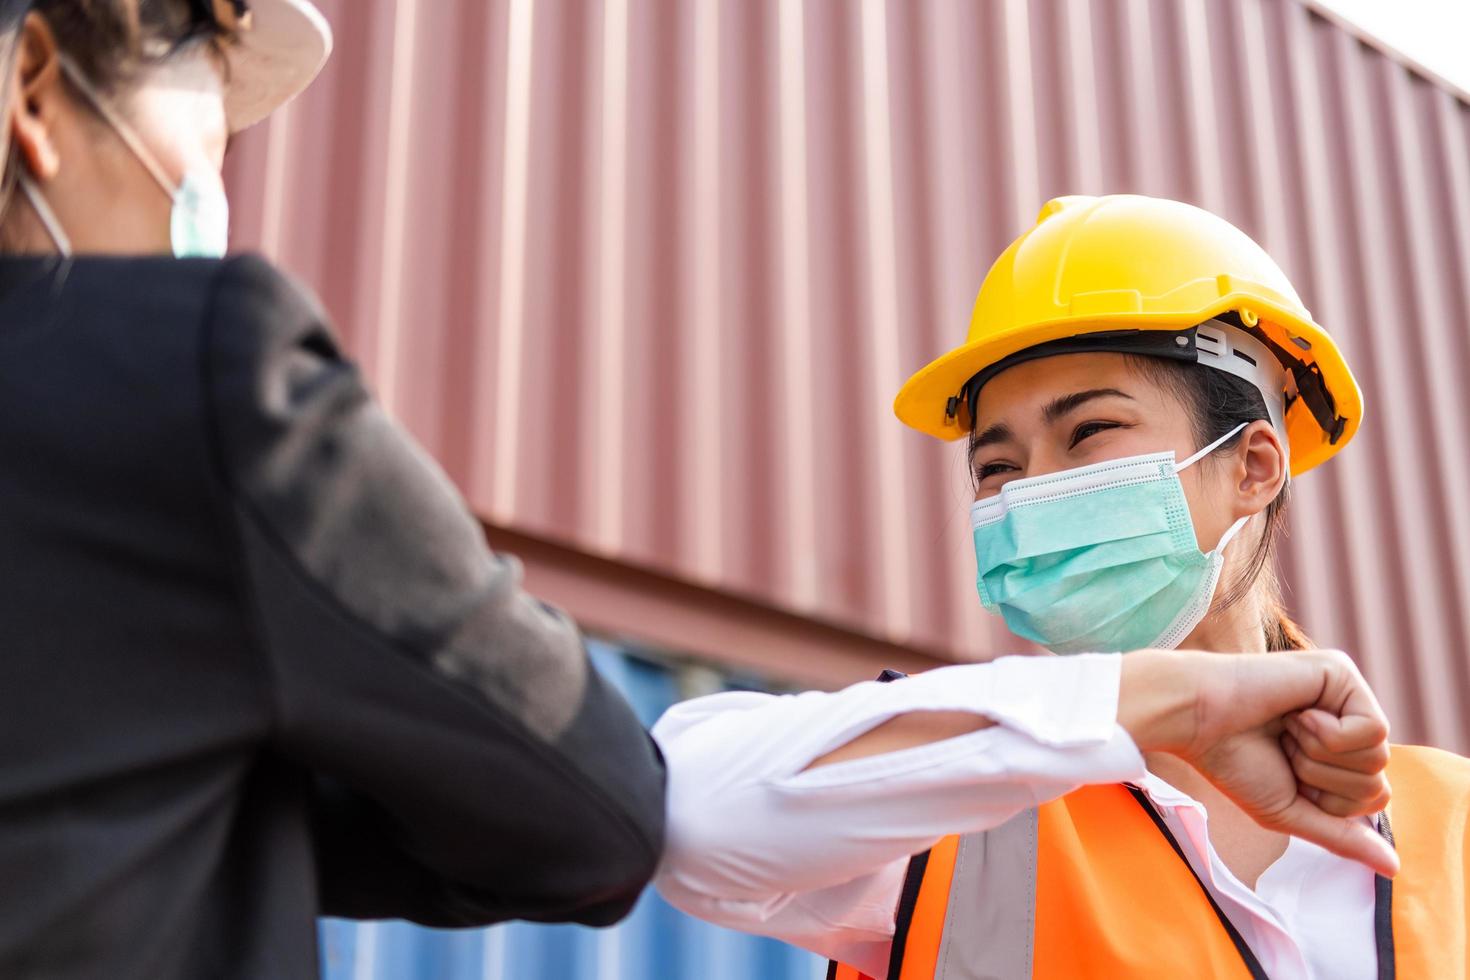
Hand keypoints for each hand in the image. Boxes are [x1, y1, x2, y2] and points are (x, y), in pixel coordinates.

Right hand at [1118, 648, 1396, 876]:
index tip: (1287, 774)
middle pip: (1379, 779)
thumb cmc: (1234, 763)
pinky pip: (1372, 730)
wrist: (1198, 720)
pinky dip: (1330, 736)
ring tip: (1287, 730)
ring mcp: (1347, 693)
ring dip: (1321, 757)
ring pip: (1379, 756)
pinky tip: (1297, 714)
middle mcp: (1347, 718)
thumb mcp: (1290, 811)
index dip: (1332, 803)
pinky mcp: (1343, 673)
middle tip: (1283, 750)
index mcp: (1337, 749)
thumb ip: (1340, 836)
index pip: (1375, 797)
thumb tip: (1393, 868)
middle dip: (1324, 780)